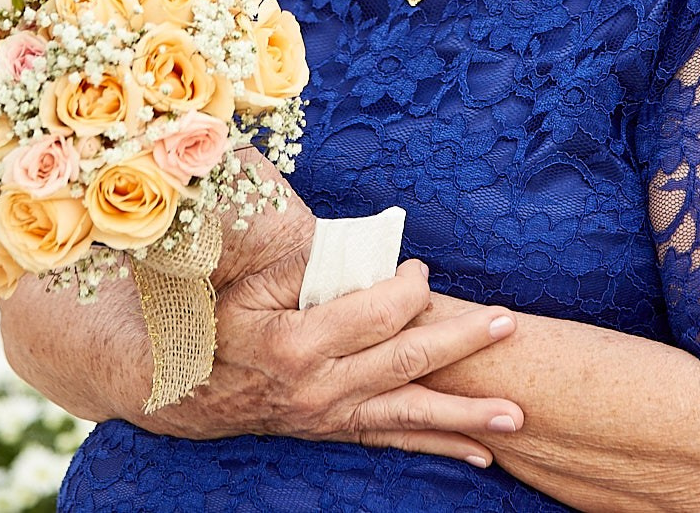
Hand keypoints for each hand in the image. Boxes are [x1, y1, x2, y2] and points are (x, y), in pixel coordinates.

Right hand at [145, 254, 525, 466]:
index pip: (374, 314)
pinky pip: (395, 440)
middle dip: (461, 342)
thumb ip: (303, 269)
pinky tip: (483, 453)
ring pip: (410, 413)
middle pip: (405, 361)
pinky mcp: (335, 431)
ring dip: (466, 415)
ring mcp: (330, 416)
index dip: (408, 288)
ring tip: (515, 415)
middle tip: (508, 324)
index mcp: (297, 342)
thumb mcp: (250, 288)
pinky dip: (441, 446)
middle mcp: (320, 387)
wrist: (183, 394)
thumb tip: (359, 246)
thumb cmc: (218, 327)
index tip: (421, 270)